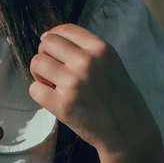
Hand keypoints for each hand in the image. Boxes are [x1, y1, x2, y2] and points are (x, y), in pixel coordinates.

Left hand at [29, 25, 161, 162]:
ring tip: (53, 84)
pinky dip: (40, 93)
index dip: (54, 37)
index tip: (55, 49)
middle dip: (46, 54)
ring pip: (37, 63)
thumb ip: (85, 49)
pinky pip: (34, 89)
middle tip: (54, 69)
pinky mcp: (63, 106)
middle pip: (47, 43)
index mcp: (101, 49)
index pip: (65, 29)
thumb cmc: (119, 97)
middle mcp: (86, 62)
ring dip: (40, 73)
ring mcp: (73, 84)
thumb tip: (47, 38)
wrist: (129, 133)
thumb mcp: (111, 63)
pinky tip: (53, 98)